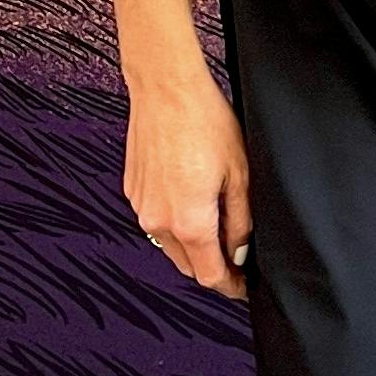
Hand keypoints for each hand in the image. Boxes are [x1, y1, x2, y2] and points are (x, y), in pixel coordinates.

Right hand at [123, 61, 252, 298]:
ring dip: (191, 244)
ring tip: (215, 219)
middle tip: (235, 254)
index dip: (231, 286)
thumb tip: (240, 251)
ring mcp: (141, 207)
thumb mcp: (239, 172)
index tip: (243, 287)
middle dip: (212, 266)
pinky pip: (155, 218)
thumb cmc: (204, 121)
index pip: (210, 276)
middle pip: (188, 265)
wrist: (166, 88)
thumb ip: (241, 220)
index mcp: (189, 223)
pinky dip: (173, 219)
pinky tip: (190, 195)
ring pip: (170, 244)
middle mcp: (158, 222)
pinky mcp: (132, 191)